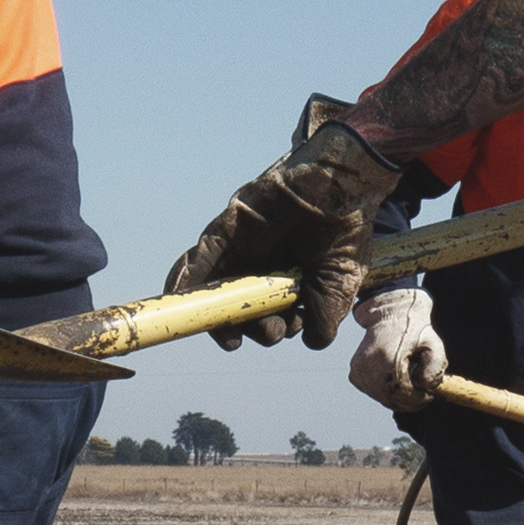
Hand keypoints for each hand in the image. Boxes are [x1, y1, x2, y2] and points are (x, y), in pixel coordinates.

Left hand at [161, 95, 404, 348]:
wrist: (339, 183)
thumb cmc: (344, 230)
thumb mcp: (339, 286)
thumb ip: (322, 318)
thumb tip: (309, 340)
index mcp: (288, 281)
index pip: (269, 315)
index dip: (272, 329)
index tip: (285, 329)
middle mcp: (261, 268)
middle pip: (239, 307)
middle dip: (251, 328)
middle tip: (269, 330)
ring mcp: (241, 250)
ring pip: (215, 289)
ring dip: (215, 315)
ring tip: (224, 333)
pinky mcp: (226, 230)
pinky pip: (198, 259)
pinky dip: (185, 281)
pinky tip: (179, 300)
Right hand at [346, 290, 449, 415]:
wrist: (390, 314)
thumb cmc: (415, 330)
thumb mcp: (434, 345)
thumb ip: (435, 369)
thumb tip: (425, 388)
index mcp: (387, 358)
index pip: (404, 392)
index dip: (419, 399)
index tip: (430, 394)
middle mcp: (369, 366)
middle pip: (393, 399)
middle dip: (411, 401)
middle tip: (423, 392)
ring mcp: (359, 372)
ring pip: (384, 399)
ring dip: (400, 397)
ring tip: (411, 380)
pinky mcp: (355, 375)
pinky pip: (376, 394)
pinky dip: (389, 392)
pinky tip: (396, 378)